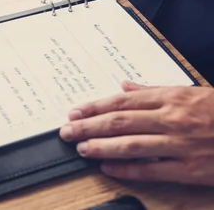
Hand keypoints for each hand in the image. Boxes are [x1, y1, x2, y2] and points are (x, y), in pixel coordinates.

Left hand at [59, 81, 213, 186]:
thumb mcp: (190, 92)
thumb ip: (154, 91)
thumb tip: (124, 87)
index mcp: (171, 98)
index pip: (122, 102)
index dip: (94, 107)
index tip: (75, 112)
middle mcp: (172, 119)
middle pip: (120, 122)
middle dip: (89, 127)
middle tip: (67, 131)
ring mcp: (181, 145)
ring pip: (132, 145)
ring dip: (102, 147)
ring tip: (81, 148)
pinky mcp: (191, 169)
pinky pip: (152, 170)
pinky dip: (127, 169)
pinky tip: (108, 168)